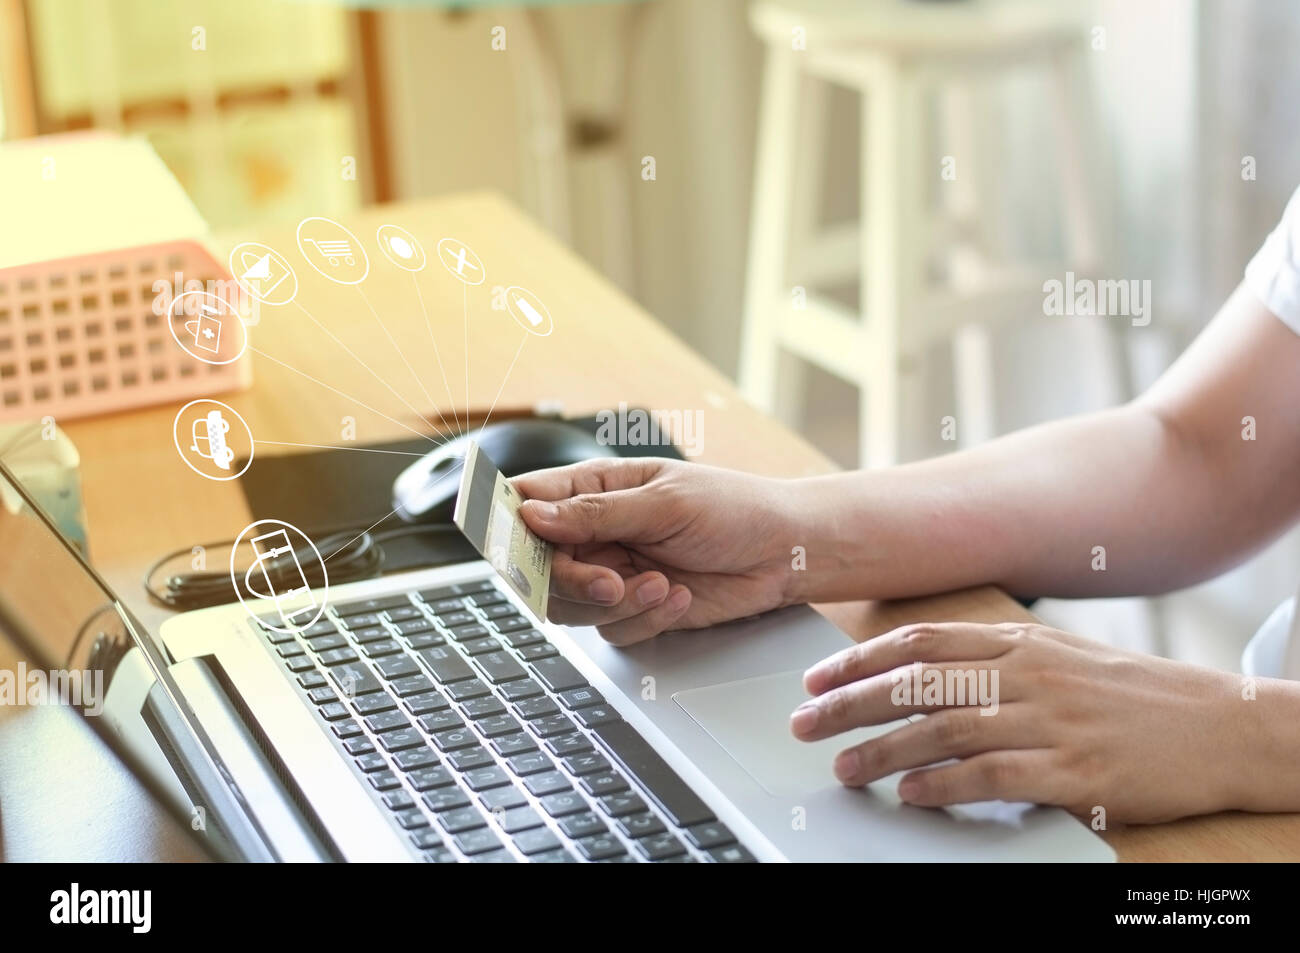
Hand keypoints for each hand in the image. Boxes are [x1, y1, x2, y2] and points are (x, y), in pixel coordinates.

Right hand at [515, 458, 796, 644]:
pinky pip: (611, 630)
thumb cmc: (734, 509)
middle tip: (611, 581)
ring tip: (661, 585)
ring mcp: (612, 571)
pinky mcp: (635, 608)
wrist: (784, 553)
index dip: (509, 523)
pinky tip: (678, 596)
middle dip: (574, 581)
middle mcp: (596, 532)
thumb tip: (531, 514)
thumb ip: (595, 513)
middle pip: (540, 568)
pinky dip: (644, 620)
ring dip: (614, 604)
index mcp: (596, 488)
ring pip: (571, 606)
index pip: (528, 502)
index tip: (513, 544)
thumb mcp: (664, 502)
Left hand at [791, 621, 1254, 822]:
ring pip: (943, 728)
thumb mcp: (1059, 657)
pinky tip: (909, 793)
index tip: (817, 679)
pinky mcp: (1074, 769)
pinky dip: (942, 784)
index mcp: (1019, 641)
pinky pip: (992, 775)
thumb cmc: (1130, 694)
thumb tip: (920, 671)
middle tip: (804, 723)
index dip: (860, 659)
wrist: (1219, 726)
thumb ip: (994, 658)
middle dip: (850, 703)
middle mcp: (1027, 673)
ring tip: (842, 766)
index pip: (920, 642)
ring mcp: (1050, 719)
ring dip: (882, 749)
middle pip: (916, 684)